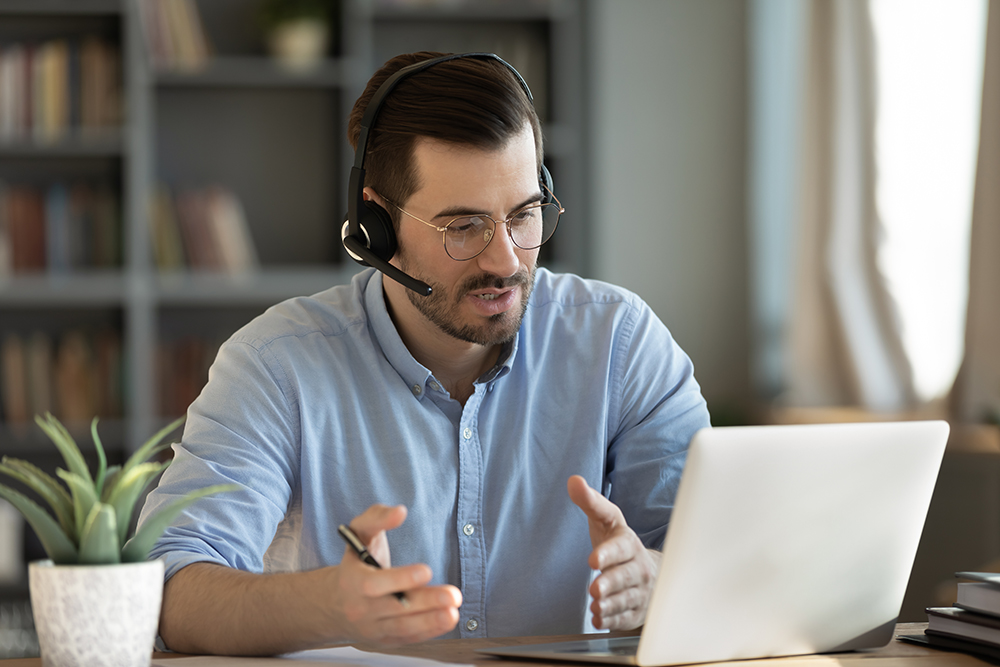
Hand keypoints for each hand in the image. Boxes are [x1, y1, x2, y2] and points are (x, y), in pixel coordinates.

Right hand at [327, 504, 461, 643]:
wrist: (338, 601)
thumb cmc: (356, 560)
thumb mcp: (359, 533)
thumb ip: (378, 517)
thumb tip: (399, 512)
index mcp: (352, 580)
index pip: (375, 584)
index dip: (401, 578)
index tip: (427, 571)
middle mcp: (360, 608)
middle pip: (394, 609)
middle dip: (426, 603)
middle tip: (453, 595)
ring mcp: (372, 627)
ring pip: (403, 628)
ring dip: (431, 621)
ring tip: (454, 611)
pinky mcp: (385, 639)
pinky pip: (408, 638)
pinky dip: (429, 631)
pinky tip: (447, 619)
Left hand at [567, 476, 657, 630]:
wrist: (648, 570)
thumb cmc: (619, 542)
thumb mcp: (606, 519)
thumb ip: (590, 501)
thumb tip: (573, 481)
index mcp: (628, 543)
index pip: (621, 547)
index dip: (608, 553)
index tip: (593, 559)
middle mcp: (637, 567)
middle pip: (625, 577)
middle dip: (610, 583)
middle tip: (594, 589)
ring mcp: (639, 591)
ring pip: (626, 599)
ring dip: (610, 605)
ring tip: (595, 607)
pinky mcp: (635, 611)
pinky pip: (625, 618)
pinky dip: (613, 621)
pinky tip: (599, 620)